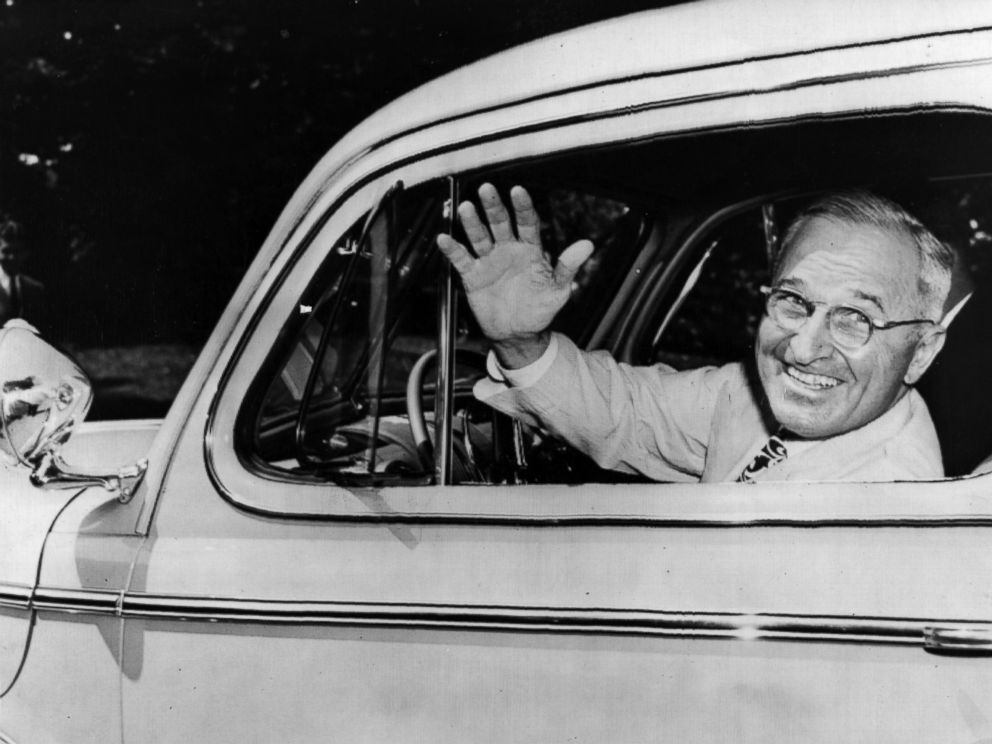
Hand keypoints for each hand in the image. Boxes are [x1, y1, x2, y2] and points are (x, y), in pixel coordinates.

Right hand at [436, 183, 592, 367]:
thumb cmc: (540, 310)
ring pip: (479, 236)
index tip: (518, 191)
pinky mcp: (473, 275)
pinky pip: (461, 259)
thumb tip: (587, 245)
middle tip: (487, 189)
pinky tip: (444, 238)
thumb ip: (568, 267)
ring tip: (466, 208)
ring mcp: (489, 261)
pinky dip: (452, 249)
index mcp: (530, 250)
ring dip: (472, 223)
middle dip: (494, 207)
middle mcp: (508, 250)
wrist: (517, 333)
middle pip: (500, 223)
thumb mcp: (558, 290)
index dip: (522, 207)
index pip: (527, 223)